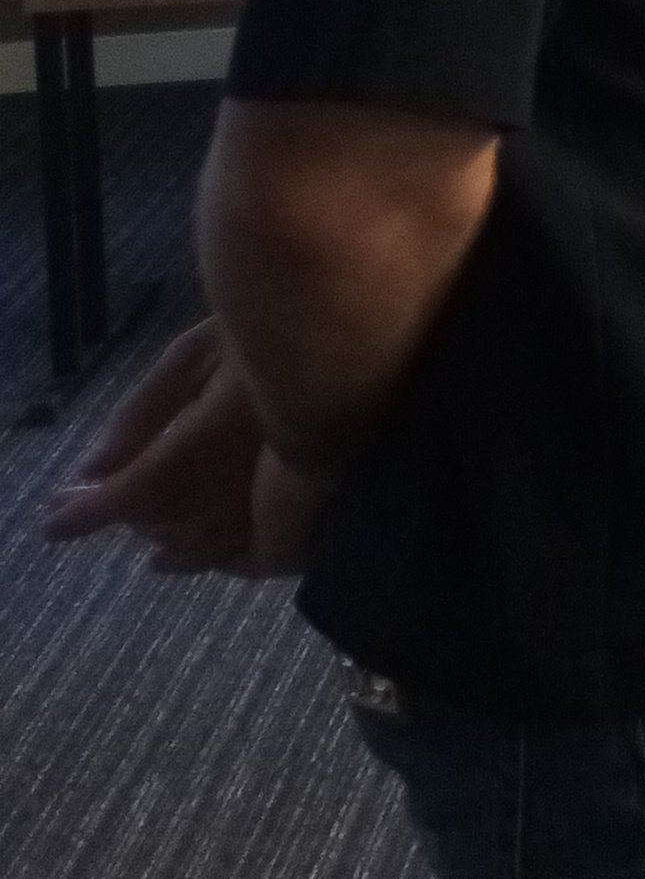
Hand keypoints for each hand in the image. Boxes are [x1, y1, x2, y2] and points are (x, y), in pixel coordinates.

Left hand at [39, 319, 324, 575]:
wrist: (353, 324)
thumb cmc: (268, 323)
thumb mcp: (194, 351)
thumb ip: (142, 412)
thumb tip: (92, 471)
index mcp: (218, 429)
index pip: (141, 486)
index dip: (94, 511)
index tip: (57, 524)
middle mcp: (250, 468)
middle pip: (172, 517)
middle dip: (130, 518)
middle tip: (94, 508)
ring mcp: (284, 488)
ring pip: (211, 539)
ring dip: (169, 541)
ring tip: (145, 539)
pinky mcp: (310, 499)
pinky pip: (254, 547)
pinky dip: (214, 555)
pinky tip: (190, 551)